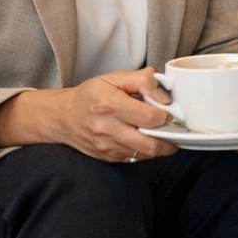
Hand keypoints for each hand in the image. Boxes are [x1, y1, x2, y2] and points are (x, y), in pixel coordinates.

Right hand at [0, 68, 179, 162]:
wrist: (61, 117)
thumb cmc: (90, 95)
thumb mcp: (114, 78)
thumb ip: (142, 80)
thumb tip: (163, 93)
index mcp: (110, 105)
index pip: (150, 117)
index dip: (167, 115)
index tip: (170, 111)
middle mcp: (107, 129)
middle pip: (150, 144)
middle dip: (170, 138)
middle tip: (175, 128)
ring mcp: (107, 147)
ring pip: (145, 154)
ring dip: (160, 146)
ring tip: (163, 133)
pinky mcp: (108, 157)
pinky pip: (135, 158)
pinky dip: (146, 151)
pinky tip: (146, 138)